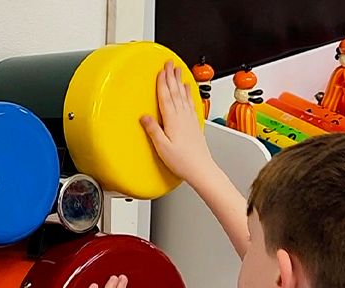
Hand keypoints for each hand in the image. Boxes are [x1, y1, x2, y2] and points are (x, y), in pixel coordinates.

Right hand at [141, 61, 214, 188]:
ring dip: (179, 80)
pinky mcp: (195, 123)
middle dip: (171, 76)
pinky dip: (189, 92)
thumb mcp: (162, 147)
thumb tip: (144, 117)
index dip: (162, 82)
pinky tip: (188, 88)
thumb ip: (153, 130)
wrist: (200, 168)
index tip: (160, 70)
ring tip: (178, 69)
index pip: (166, 96)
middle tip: (169, 62)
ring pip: (183, 94)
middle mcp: (182, 116)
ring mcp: (190, 119)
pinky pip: (191, 103)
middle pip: (175, 91)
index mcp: (172, 120)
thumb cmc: (182, 161)